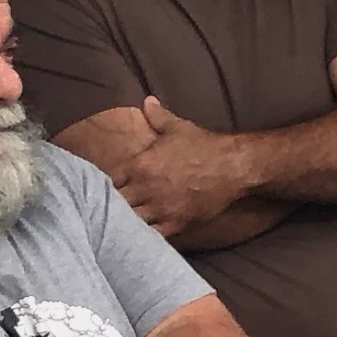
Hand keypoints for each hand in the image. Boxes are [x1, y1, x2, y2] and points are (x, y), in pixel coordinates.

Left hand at [98, 95, 249, 239]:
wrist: (235, 166)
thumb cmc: (205, 146)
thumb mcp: (179, 127)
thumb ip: (158, 116)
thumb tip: (147, 100)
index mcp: (140, 165)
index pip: (106, 180)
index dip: (101, 186)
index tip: (106, 187)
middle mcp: (145, 188)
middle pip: (114, 204)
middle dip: (109, 206)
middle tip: (108, 208)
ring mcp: (160, 208)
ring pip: (128, 222)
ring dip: (124, 222)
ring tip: (122, 223)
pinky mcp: (175, 223)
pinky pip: (151, 235)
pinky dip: (143, 236)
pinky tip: (140, 235)